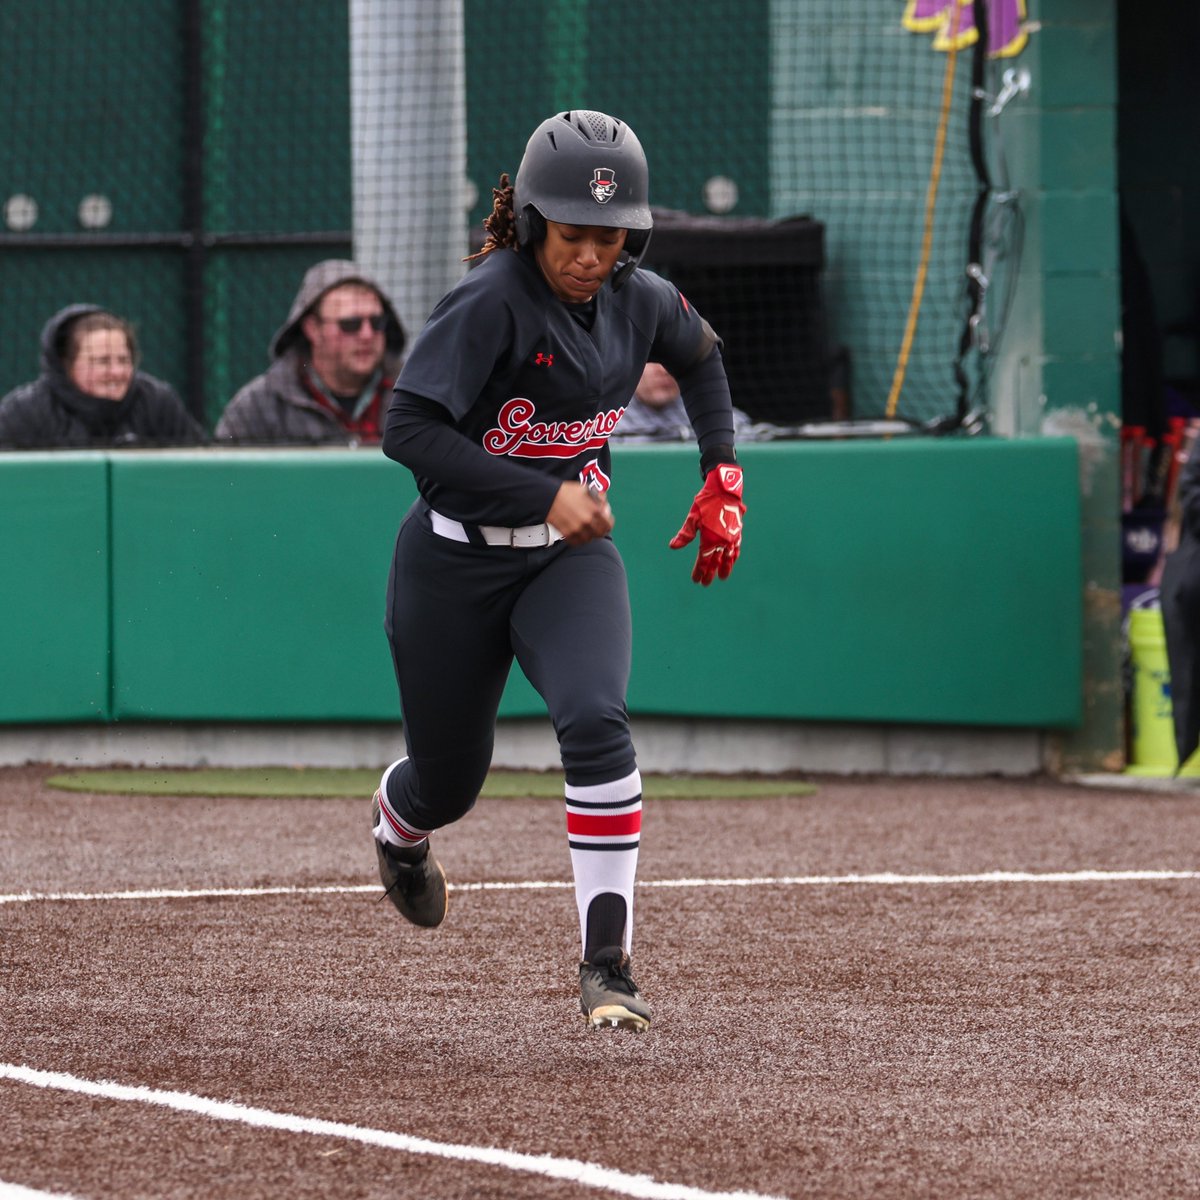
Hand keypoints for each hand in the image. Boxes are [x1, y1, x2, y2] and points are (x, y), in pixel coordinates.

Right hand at [547, 481, 614, 545]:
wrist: (548, 496)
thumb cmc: (567, 491)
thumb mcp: (586, 489)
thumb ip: (599, 498)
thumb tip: (605, 506)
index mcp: (595, 510)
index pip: (608, 525)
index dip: (608, 524)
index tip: (605, 522)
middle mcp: (587, 521)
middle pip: (600, 534)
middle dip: (599, 530)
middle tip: (595, 527)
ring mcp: (577, 529)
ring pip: (588, 539)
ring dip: (588, 535)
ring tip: (584, 529)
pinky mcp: (567, 534)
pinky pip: (577, 542)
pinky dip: (578, 539)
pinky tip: (576, 533)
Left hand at [669, 464, 744, 584]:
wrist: (725, 491)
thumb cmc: (705, 503)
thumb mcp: (692, 518)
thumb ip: (685, 535)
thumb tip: (673, 546)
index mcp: (709, 539)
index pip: (703, 561)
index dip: (699, 571)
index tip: (696, 580)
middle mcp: (722, 542)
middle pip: (715, 562)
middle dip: (710, 573)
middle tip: (705, 583)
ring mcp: (731, 538)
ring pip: (728, 558)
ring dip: (725, 568)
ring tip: (722, 577)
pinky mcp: (737, 532)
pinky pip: (736, 549)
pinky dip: (733, 557)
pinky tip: (731, 561)